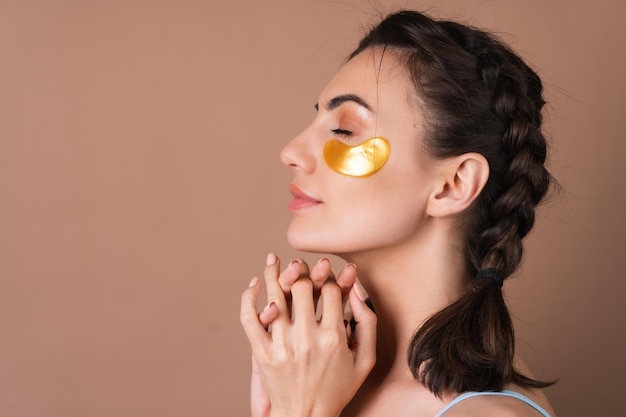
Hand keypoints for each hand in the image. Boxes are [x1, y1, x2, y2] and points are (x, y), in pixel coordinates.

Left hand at [241, 253, 376, 416]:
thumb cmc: (338, 389)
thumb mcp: (365, 360)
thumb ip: (367, 323)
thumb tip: (354, 290)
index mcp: (334, 337)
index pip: (330, 290)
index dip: (330, 279)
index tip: (328, 280)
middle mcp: (307, 339)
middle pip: (302, 287)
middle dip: (303, 272)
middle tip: (301, 267)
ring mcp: (282, 346)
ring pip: (275, 296)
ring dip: (273, 274)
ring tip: (273, 259)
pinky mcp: (263, 354)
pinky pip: (250, 318)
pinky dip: (249, 298)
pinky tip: (254, 284)